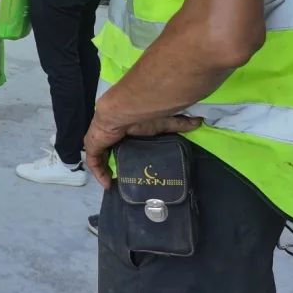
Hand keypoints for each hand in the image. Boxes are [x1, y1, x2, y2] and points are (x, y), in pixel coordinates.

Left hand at [84, 110, 202, 189]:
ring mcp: (101, 138)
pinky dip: (99, 172)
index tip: (134, 165)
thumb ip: (179, 124)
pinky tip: (107, 184)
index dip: (126, 151)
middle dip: (114, 161)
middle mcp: (112, 133)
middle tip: (124, 177)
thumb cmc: (144, 114)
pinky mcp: (94, 143)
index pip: (123, 140)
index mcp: (127, 127)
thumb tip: (199, 122)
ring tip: (114, 182)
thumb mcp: (164, 122)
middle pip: (110, 148)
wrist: (124, 108)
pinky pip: (93, 160)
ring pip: (100, 155)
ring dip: (105, 168)